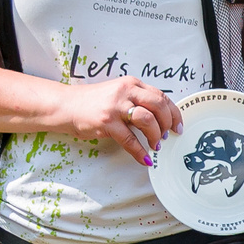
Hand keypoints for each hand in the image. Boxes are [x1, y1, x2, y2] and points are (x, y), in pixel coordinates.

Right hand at [57, 77, 181, 163]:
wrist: (65, 105)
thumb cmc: (92, 103)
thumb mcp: (118, 94)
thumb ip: (137, 100)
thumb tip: (160, 119)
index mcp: (131, 84)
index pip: (161, 95)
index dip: (174, 112)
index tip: (178, 125)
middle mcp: (125, 92)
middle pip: (159, 106)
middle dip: (168, 123)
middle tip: (170, 136)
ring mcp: (115, 106)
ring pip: (148, 120)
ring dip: (156, 136)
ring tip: (155, 145)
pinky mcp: (106, 122)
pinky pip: (130, 139)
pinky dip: (140, 151)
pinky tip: (145, 159)